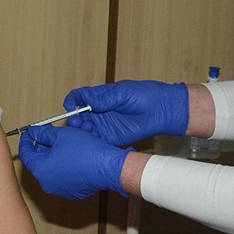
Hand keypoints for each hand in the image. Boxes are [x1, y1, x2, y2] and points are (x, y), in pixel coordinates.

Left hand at [18, 125, 132, 199]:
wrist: (107, 167)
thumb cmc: (86, 151)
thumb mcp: (61, 135)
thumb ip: (44, 133)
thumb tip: (36, 132)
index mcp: (40, 170)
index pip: (26, 154)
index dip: (27, 140)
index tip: (29, 133)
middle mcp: (47, 184)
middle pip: (38, 163)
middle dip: (40, 148)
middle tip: (44, 136)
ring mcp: (60, 190)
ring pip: (51, 170)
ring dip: (52, 157)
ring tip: (60, 144)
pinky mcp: (72, 193)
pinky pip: (63, 178)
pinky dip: (63, 167)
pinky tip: (70, 156)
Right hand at [63, 80, 188, 145]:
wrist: (162, 110)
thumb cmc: (145, 95)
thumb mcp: (123, 93)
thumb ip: (104, 99)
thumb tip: (87, 100)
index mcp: (101, 96)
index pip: (80, 97)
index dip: (72, 100)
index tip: (70, 105)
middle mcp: (100, 110)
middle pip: (79, 114)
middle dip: (74, 117)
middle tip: (77, 120)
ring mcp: (105, 124)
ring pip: (85, 128)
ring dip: (81, 129)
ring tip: (85, 129)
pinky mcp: (111, 137)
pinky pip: (96, 140)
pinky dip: (90, 140)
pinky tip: (90, 139)